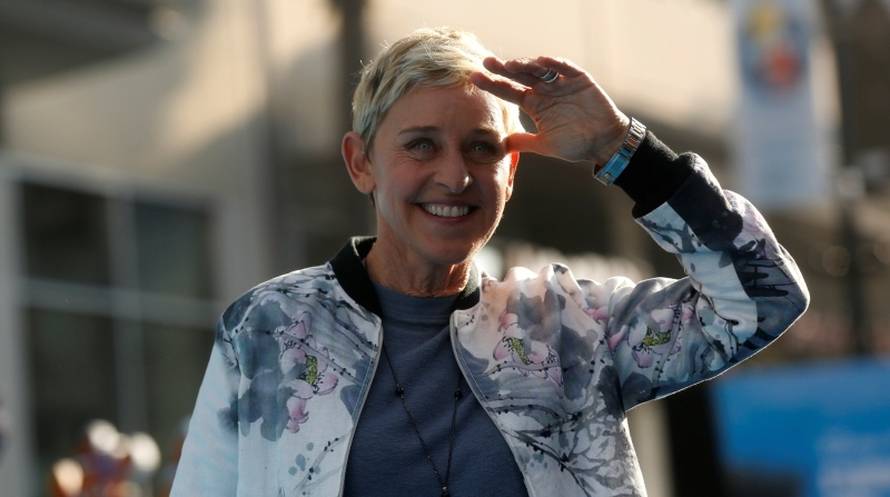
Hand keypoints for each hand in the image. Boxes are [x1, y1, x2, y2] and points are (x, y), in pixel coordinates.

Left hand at [470, 56, 629, 165]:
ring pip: (540, 69)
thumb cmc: (576, 144)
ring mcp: (562, 83)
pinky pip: (566, 68)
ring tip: (511, 65)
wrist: (604, 143)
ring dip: (526, 65)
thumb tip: (501, 146)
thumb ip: (525, 142)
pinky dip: (555, 64)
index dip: (493, 84)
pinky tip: (542, 61)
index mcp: (535, 104)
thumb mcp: (546, 145)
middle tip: (487, 62)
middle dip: (504, 68)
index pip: (509, 91)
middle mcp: (545, 90)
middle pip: (520, 75)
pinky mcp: (580, 79)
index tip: (475, 78)